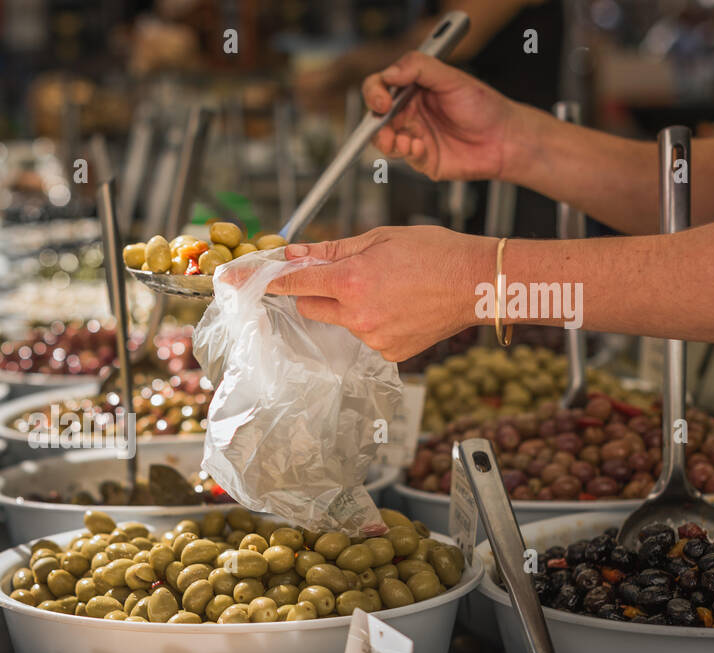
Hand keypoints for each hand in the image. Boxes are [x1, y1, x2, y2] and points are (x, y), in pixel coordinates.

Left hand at [264, 226, 491, 361]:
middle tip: (343, 277)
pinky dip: (372, 324)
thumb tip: (294, 254)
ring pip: (338, 323)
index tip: (235, 281)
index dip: (263, 281)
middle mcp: (358, 314)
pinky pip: (363, 338)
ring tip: (387, 290)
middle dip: (315, 293)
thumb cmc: (435, 252)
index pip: (293, 283)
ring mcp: (373, 338)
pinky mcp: (388, 353)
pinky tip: (399, 308)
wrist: (478, 282)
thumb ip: (332, 250)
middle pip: (309, 307)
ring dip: (349, 308)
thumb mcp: (379, 238)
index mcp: (352, 280)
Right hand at [363, 51, 519, 181]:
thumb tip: (389, 74)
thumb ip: (419, 68)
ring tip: (403, 141)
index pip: (381, 86)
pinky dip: (407, 152)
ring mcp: (414, 135)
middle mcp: (411, 112)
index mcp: (415, 89)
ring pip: (383, 139)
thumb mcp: (453, 78)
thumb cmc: (485, 107)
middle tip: (385, 123)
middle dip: (375, 121)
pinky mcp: (420, 158)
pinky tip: (420, 148)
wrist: (505, 139)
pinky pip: (402, 156)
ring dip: (387, 140)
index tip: (382, 101)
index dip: (375, 92)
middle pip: (376, 115)